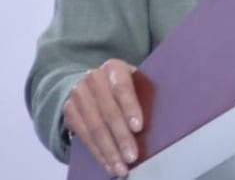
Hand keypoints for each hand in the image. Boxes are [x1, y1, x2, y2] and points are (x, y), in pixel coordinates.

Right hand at [63, 59, 143, 177]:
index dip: (130, 108)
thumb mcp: (134, 81)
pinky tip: (109, 165)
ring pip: (95, 128)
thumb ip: (144, 93)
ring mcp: (79, 95)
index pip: (122, 87)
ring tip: (121, 168)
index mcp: (114, 67)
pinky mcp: (69, 111)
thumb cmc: (123, 86)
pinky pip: (84, 137)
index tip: (139, 128)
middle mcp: (93, 78)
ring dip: (109, 151)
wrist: (91, 84)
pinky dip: (98, 153)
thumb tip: (165, 116)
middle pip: (108, 112)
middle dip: (121, 137)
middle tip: (132, 157)